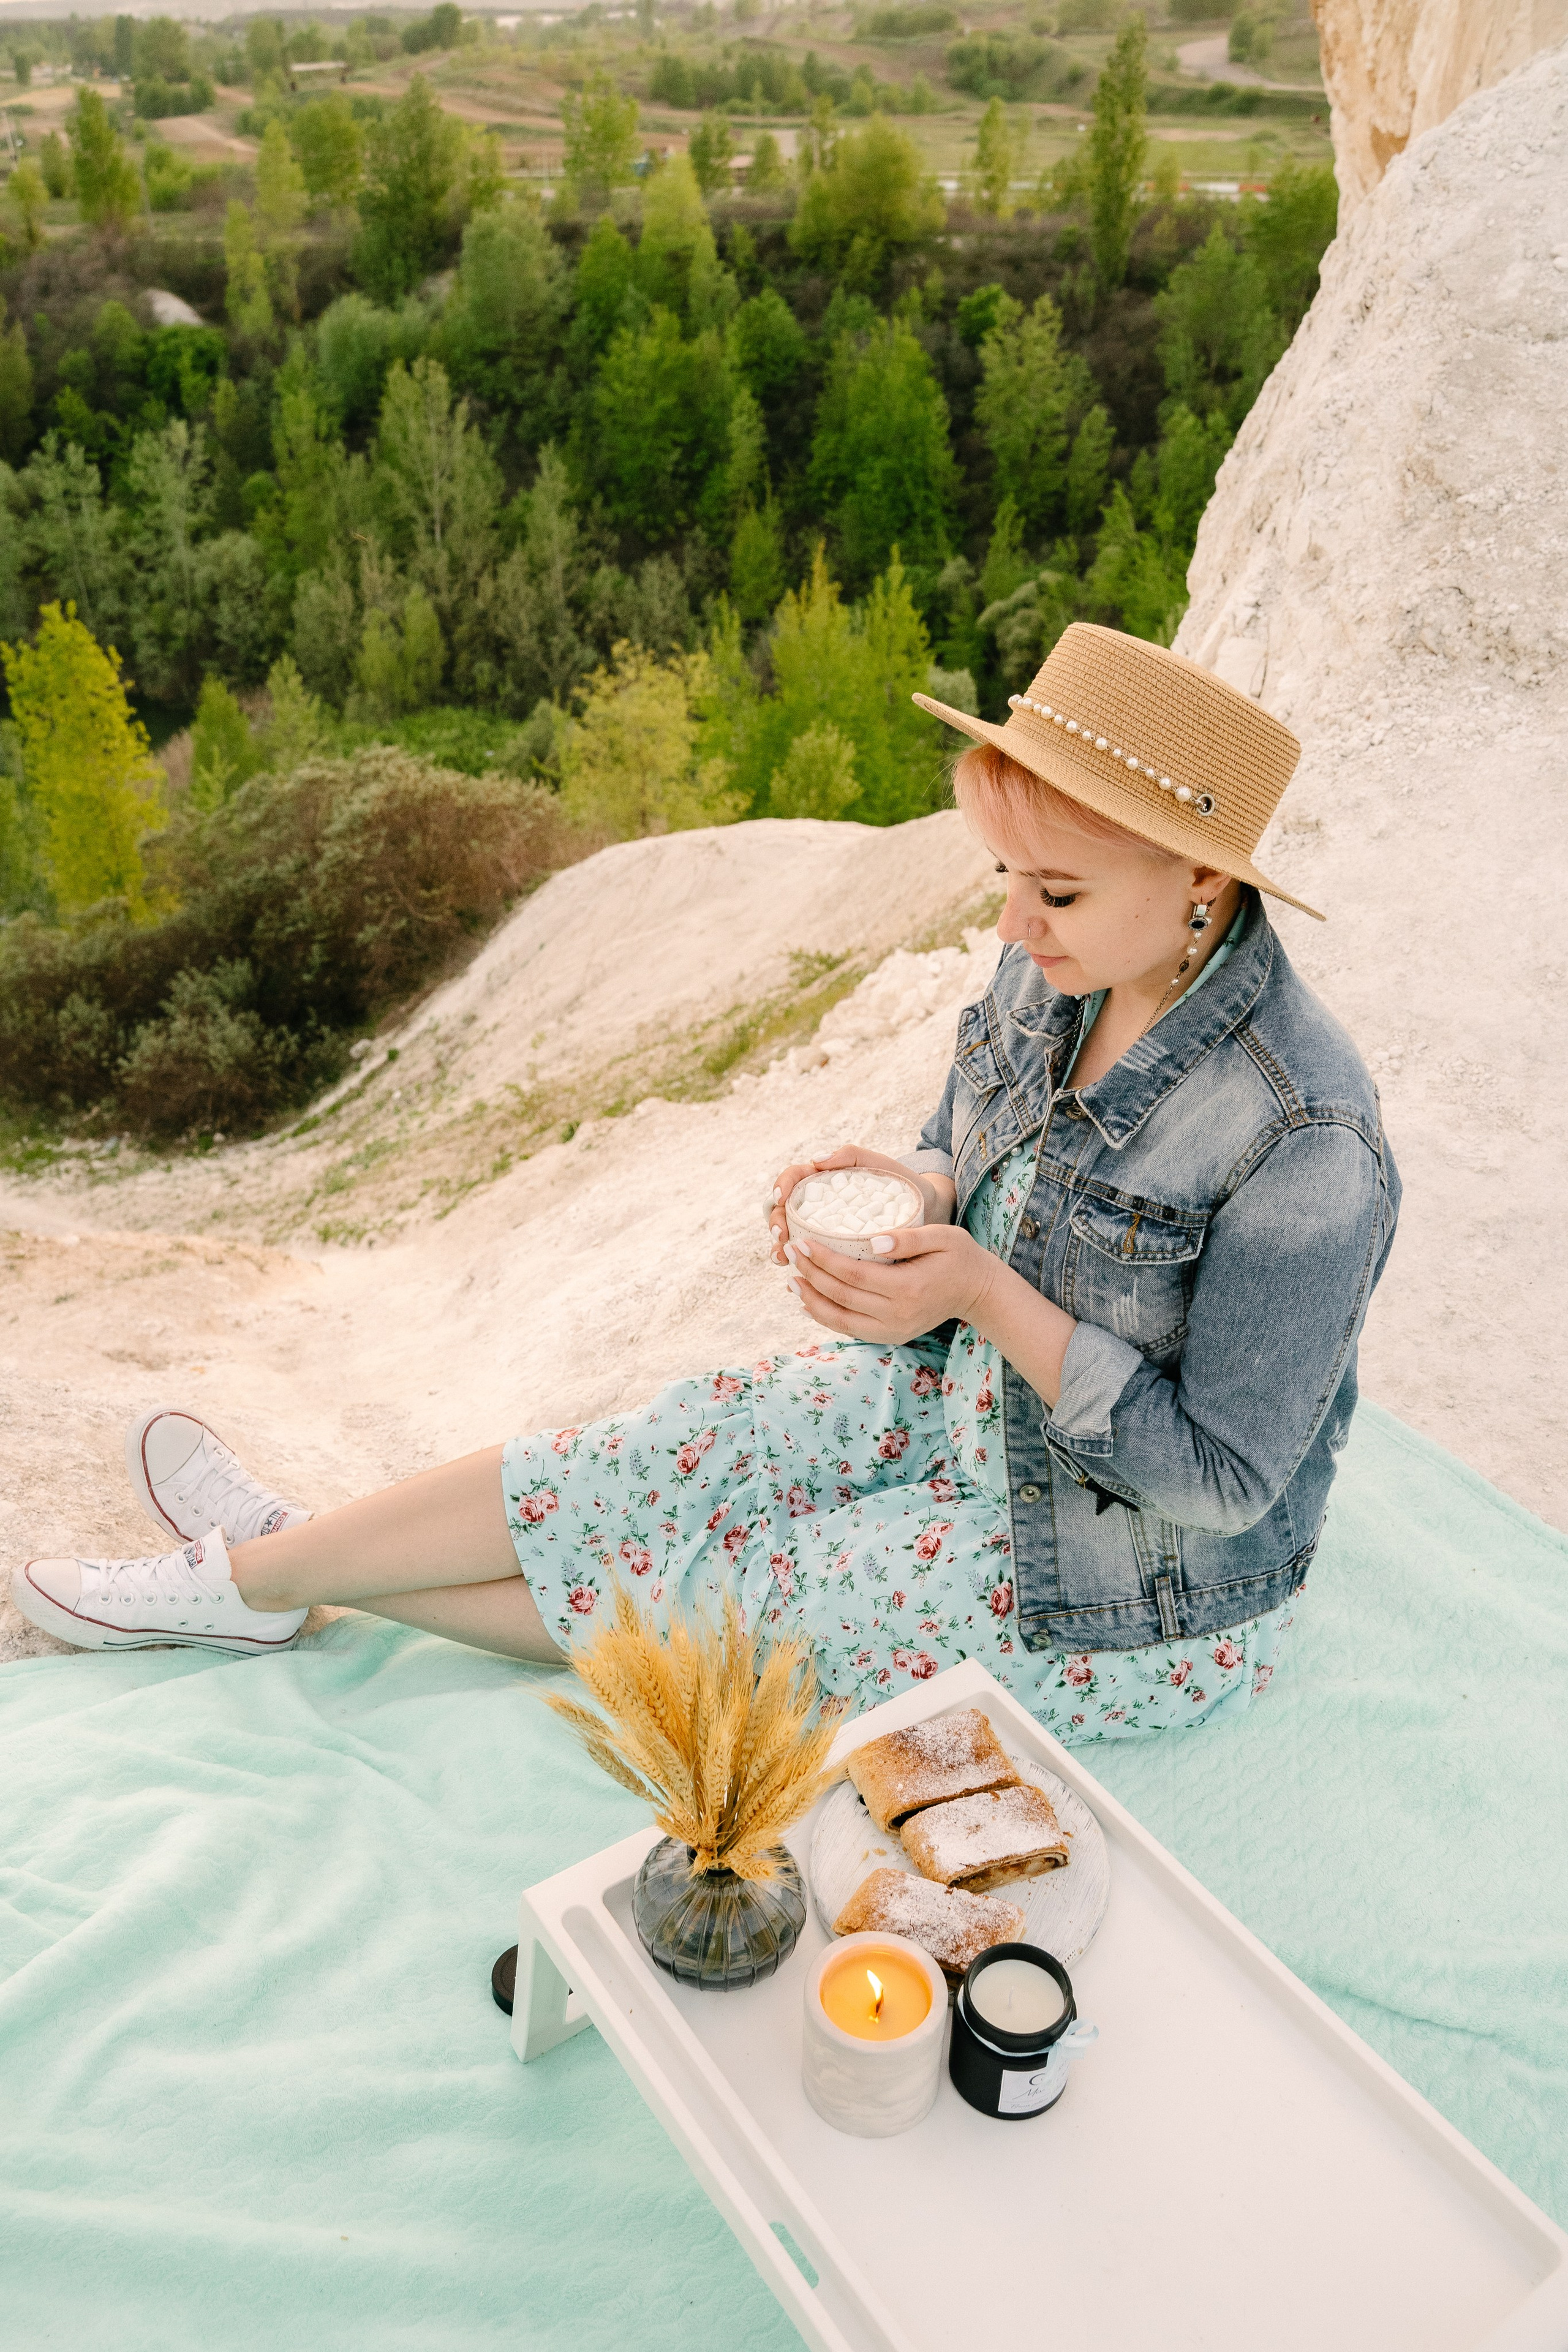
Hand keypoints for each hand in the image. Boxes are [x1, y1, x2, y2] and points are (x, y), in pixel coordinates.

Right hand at [763, 1143, 952, 1268]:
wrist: (927, 1212)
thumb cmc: (902, 1184)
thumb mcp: (879, 1165)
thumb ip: (852, 1156)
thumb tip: (817, 1160)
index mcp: (825, 1181)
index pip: (794, 1178)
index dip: (782, 1185)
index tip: (781, 1197)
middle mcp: (820, 1206)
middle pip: (784, 1210)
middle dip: (776, 1223)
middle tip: (782, 1236)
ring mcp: (825, 1229)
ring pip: (792, 1237)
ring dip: (781, 1248)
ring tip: (783, 1258)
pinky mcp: (835, 1251)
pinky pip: (812, 1260)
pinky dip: (801, 1269)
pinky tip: (797, 1278)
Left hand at [782, 1221, 997, 1345]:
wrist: (978, 1293)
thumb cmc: (960, 1257)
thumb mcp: (943, 1237)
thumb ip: (909, 1238)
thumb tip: (872, 1240)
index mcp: (906, 1288)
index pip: (852, 1274)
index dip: (823, 1259)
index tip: (803, 1241)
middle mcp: (896, 1314)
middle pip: (840, 1296)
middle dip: (810, 1274)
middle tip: (790, 1252)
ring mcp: (893, 1330)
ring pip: (840, 1319)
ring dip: (811, 1299)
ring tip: (791, 1278)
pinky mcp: (891, 1336)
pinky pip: (850, 1329)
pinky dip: (826, 1317)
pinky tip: (809, 1301)